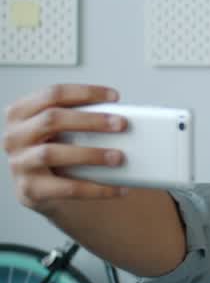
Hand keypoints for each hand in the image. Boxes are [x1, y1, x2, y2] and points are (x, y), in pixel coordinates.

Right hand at [3, 84, 127, 210]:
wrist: (42, 189)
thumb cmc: (57, 149)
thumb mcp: (61, 129)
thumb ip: (80, 118)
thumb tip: (120, 118)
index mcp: (21, 113)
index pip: (53, 94)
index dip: (85, 93)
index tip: (114, 96)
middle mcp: (15, 136)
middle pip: (51, 119)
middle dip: (90, 120)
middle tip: (121, 124)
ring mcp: (19, 164)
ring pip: (51, 153)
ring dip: (90, 154)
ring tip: (118, 157)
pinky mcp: (30, 190)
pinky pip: (65, 188)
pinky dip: (96, 188)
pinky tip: (117, 189)